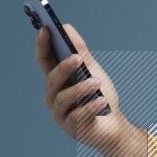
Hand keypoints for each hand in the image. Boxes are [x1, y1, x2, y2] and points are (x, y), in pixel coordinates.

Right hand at [36, 21, 124, 152]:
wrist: (113, 127)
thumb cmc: (100, 97)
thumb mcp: (92, 71)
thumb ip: (80, 51)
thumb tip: (66, 27)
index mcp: (56, 80)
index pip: (44, 60)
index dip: (42, 45)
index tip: (45, 29)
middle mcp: (53, 96)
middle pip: (52, 80)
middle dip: (64, 67)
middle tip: (78, 58)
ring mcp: (60, 114)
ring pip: (63, 98)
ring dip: (81, 88)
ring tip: (97, 82)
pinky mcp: (71, 128)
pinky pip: (78, 116)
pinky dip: (90, 107)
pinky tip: (101, 101)